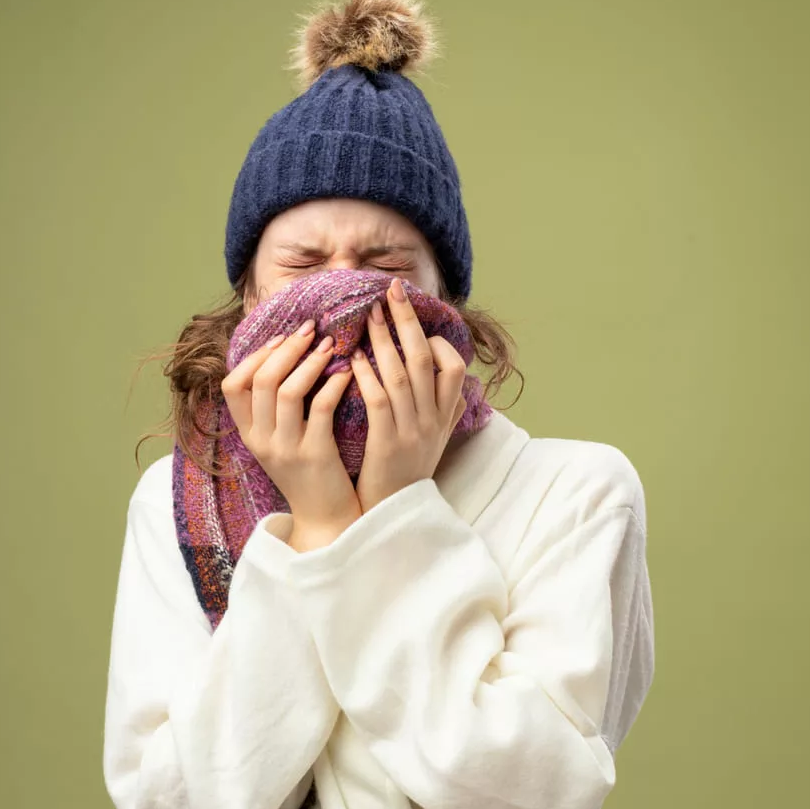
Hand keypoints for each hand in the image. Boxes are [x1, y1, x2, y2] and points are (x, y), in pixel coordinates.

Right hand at [221, 318, 360, 551]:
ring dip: (310, 361)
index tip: (281, 338)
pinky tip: (348, 371)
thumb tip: (286, 353)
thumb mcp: (281, 441)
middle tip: (311, 330)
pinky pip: (320, 408)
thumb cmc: (309, 472)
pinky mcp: (315, 455)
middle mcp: (261, 440)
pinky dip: (333, 383)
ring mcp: (285, 449)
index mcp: (249, 434)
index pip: (231, 385)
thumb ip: (275, 407)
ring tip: (331, 345)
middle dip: (287, 348)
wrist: (326, 519)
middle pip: (260, 380)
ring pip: (287, 391)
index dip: (255, 356)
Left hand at [350, 278, 467, 511]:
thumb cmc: (407, 476)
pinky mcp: (388, 444)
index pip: (455, 367)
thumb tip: (456, 383)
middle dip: (408, 320)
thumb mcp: (434, 443)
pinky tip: (353, 357)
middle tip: (391, 289)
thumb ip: (444, 411)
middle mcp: (434, 420)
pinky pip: (380, 400)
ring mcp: (413, 432)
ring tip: (367, 313)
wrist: (394, 518)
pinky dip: (368, 374)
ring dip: (384, 338)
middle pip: (425, 359)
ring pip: (402, 373)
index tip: (417, 322)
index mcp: (445, 417)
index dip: (436, 341)